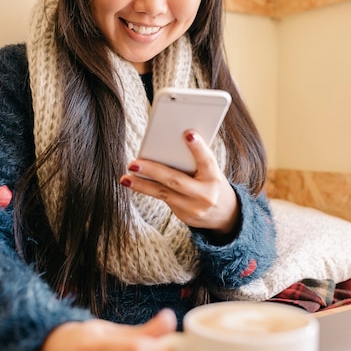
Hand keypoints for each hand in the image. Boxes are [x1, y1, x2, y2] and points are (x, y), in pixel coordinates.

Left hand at [120, 130, 238, 234]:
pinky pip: (163, 199)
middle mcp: (205, 195)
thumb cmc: (213, 183)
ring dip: (142, 185)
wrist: (225, 214)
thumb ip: (196, 161)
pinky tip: (134, 183)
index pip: (207, 161)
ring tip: (125, 178)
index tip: (188, 133)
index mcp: (215, 178)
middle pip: (176, 181)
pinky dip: (148, 189)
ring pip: (163, 193)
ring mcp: (194, 208)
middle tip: (134, 163)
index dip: (198, 148)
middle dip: (153, 171)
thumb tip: (169, 143)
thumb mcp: (211, 171)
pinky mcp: (184, 216)